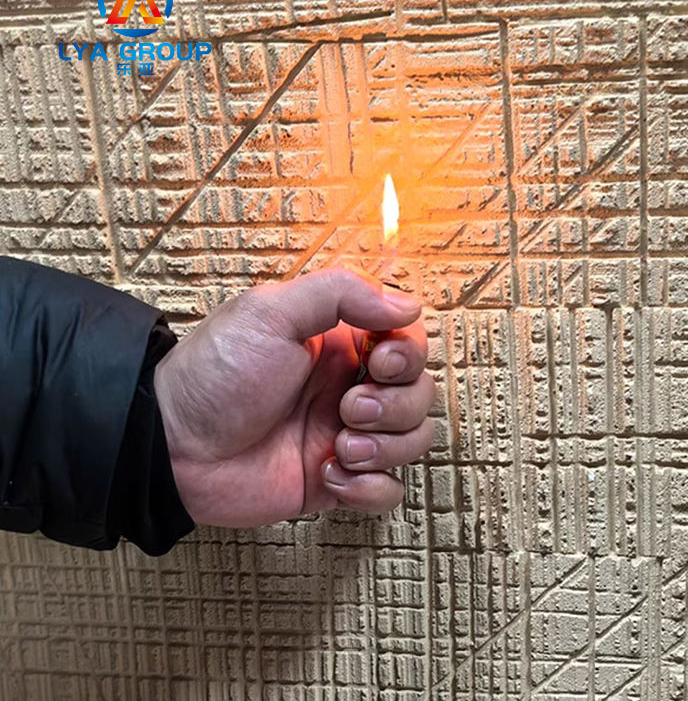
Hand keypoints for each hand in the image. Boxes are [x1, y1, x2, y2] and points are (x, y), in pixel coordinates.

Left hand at [153, 269, 434, 527]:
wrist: (172, 447)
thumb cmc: (215, 373)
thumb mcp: (270, 312)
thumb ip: (341, 294)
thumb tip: (407, 306)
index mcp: (339, 343)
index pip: (408, 340)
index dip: (408, 353)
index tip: (379, 360)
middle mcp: (349, 386)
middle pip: (419, 393)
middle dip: (395, 404)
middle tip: (349, 408)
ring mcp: (345, 435)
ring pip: (412, 440)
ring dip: (387, 446)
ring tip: (339, 445)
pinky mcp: (336, 480)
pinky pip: (387, 490)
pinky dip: (370, 487)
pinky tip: (329, 474)